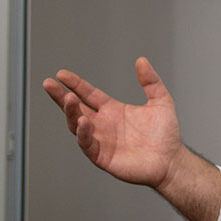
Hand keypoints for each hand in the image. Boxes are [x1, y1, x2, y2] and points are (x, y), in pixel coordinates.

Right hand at [42, 57, 182, 189]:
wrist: (172, 160)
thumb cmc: (166, 134)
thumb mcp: (161, 101)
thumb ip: (151, 81)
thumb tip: (141, 60)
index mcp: (113, 110)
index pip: (89, 94)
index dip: (75, 84)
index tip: (62, 74)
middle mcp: (103, 124)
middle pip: (76, 108)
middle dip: (61, 96)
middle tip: (49, 83)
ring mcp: (101, 140)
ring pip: (77, 125)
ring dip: (70, 112)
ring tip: (68, 99)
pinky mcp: (103, 156)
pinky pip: (87, 144)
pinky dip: (83, 134)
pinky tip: (83, 122)